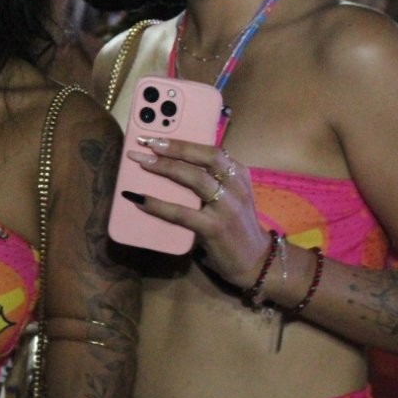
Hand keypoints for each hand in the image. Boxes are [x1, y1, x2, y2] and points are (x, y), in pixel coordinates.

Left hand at [123, 136, 271, 286]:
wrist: (257, 261)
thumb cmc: (236, 226)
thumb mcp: (230, 196)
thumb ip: (210, 180)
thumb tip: (170, 163)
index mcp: (239, 174)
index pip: (211, 150)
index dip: (183, 141)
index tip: (157, 136)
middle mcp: (236, 186)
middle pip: (204, 158)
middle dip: (173, 148)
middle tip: (145, 143)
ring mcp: (227, 207)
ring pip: (195, 179)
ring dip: (165, 168)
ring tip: (141, 163)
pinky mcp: (215, 229)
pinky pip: (181, 213)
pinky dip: (158, 205)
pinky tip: (140, 200)